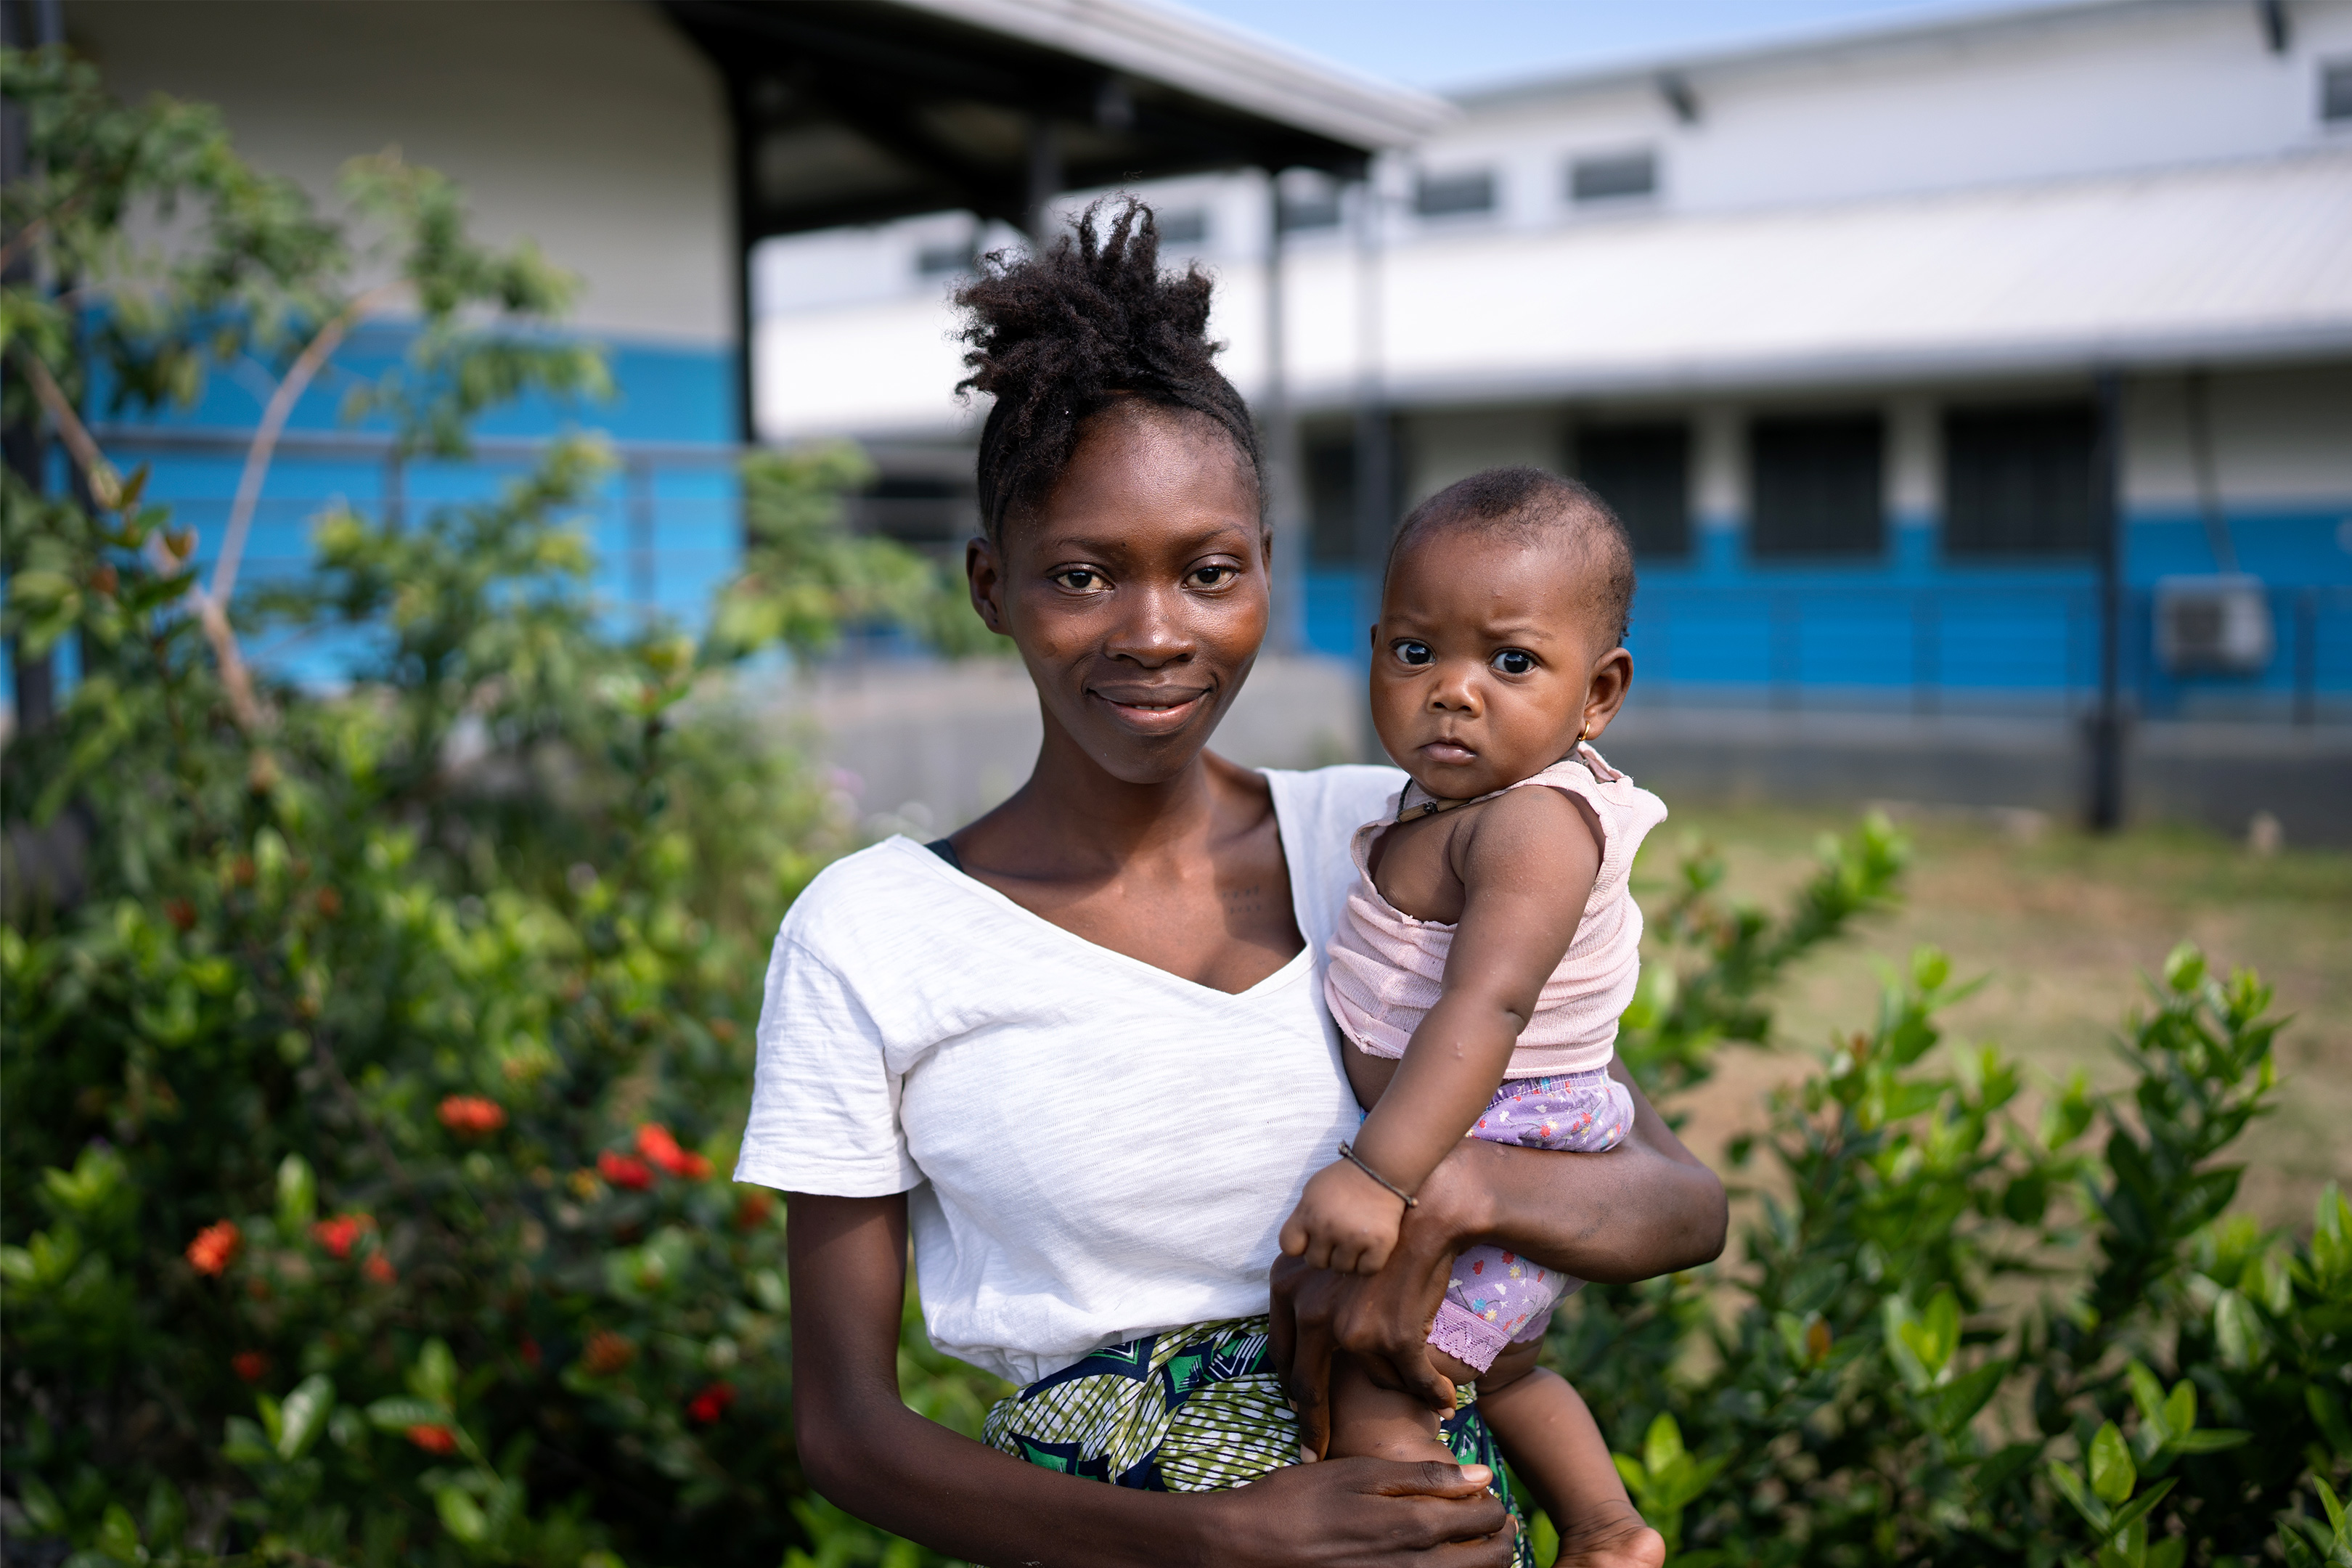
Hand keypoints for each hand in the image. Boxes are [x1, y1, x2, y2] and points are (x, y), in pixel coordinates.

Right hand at [1198, 1455, 1517, 1566]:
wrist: (1250, 1548)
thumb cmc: (1299, 1501)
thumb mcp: (1358, 1473)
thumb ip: (1424, 1476)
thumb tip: (1481, 1474)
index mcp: (1414, 1525)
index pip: (1486, 1517)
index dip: (1494, 1502)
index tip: (1484, 1492)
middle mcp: (1417, 1567)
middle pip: (1491, 1559)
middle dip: (1500, 1537)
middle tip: (1489, 1519)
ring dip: (1481, 1561)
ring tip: (1468, 1542)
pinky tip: (1434, 1560)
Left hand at [1272, 1146, 1493, 1456]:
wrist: (1422, 1207)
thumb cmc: (1378, 1230)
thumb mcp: (1324, 1258)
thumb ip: (1309, 1295)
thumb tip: (1310, 1336)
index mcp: (1286, 1286)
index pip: (1280, 1352)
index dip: (1289, 1388)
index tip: (1296, 1412)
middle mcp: (1308, 1308)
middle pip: (1305, 1382)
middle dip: (1311, 1423)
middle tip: (1315, 1451)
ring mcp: (1348, 1325)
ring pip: (1365, 1380)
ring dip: (1390, 1397)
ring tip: (1403, 1411)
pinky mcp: (1390, 1334)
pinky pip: (1412, 1376)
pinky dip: (1431, 1391)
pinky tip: (1445, 1401)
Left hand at [1279, 1161, 1408, 1273]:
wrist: (1380, 1169)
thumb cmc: (1343, 1179)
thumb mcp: (1312, 1190)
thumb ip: (1303, 1215)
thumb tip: (1301, 1241)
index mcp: (1308, 1214)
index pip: (1289, 1247)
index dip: (1300, 1245)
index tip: (1311, 1238)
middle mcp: (1328, 1228)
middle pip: (1315, 1263)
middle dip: (1325, 1253)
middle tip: (1337, 1239)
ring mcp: (1353, 1237)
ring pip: (1341, 1269)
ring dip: (1347, 1259)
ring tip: (1354, 1241)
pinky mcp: (1379, 1244)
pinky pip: (1367, 1270)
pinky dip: (1367, 1264)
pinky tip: (1369, 1248)